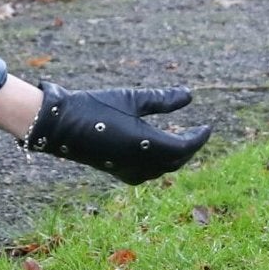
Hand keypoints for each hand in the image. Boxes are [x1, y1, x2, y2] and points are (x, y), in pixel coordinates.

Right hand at [22, 83, 210, 184]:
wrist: (61, 124)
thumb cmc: (97, 106)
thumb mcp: (132, 98)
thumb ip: (162, 99)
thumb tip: (189, 95)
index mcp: (147, 144)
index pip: (184, 147)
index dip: (198, 138)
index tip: (207, 127)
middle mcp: (140, 163)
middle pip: (176, 161)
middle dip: (189, 148)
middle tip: (197, 133)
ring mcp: (128, 170)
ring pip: (162, 169)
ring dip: (175, 157)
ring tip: (181, 141)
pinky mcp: (117, 172)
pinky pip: (147, 173)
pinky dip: (159, 164)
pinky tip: (156, 153)